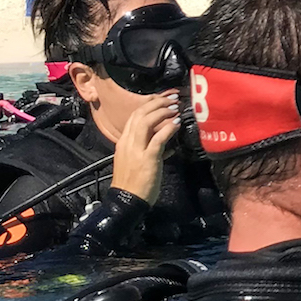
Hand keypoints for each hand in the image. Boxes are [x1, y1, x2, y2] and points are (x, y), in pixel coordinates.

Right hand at [110, 92, 177, 206]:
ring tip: (175, 108)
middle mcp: (127, 142)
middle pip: (140, 114)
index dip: (149, 105)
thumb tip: (166, 145)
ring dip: (162, 112)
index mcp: (123, 142)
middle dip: (157, 103)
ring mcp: (136, 150)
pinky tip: (177, 124)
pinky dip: (168, 128)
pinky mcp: (147, 158)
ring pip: (146, 122)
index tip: (162, 100)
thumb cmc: (132, 183)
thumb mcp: (137, 161)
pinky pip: (158, 138)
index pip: (134, 116)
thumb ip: (149, 150)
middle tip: (172, 99)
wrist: (126, 201)